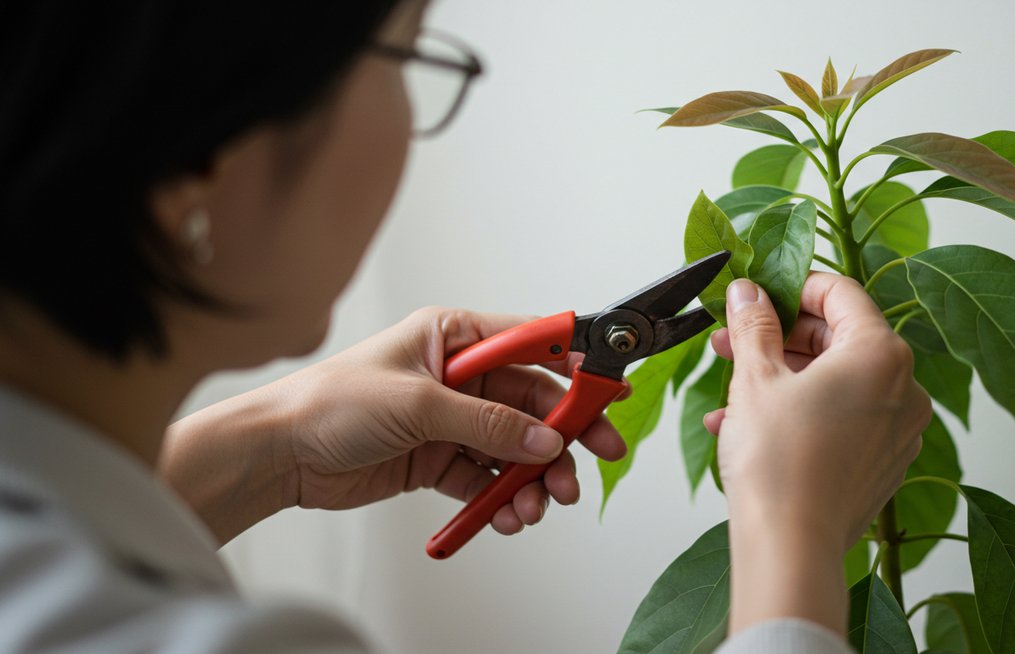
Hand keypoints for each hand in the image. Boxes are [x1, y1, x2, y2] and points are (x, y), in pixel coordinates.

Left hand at [162, 307, 626, 543]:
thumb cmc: (330, 404)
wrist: (279, 454)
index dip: (574, 368)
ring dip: (532, 476)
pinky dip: (500, 499)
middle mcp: (458, 376)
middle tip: (594, 460)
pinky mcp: (438, 460)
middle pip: (531, 405)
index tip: (609, 391)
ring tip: (538, 504)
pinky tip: (506, 515)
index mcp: (454, 337)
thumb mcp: (418, 404)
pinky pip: (485, 479)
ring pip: (513, 447)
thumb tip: (544, 439)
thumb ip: (487, 423)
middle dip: (562, 437)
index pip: (531, 346)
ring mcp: (450, 420)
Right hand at [708, 275, 929, 635]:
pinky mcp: (883, 465)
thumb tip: (748, 291)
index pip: (841, 293)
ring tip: (729, 393)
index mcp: (882, 355)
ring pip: (836, 384)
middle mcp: (904, 390)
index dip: (793, 288)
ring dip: (782, 379)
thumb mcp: (756, 377)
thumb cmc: (778, 464)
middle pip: (839, 339)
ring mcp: (898, 432)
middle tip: (731, 342)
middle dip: (779, 338)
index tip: (757, 296)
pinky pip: (842, 421)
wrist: (791, 547)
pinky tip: (750, 426)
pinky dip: (801, 414)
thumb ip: (755, 324)